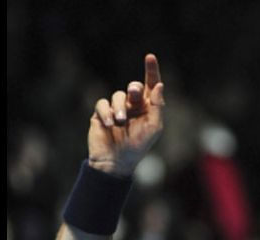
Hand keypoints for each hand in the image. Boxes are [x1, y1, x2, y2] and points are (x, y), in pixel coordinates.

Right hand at [88, 53, 164, 176]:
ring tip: (120, 122)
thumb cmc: (139, 146)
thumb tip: (159, 85)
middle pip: (134, 87)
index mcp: (148, 108)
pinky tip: (108, 124)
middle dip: (134, 89)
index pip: (151, 85)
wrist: (116, 161)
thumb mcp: (154, 128)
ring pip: (118, 95)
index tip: (150, 57)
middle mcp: (133, 106)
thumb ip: (158, 106)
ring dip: (120, 108)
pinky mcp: (101, 113)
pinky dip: (106, 112)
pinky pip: (102, 104)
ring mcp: (117, 109)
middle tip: (134, 94)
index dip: (151, 71)